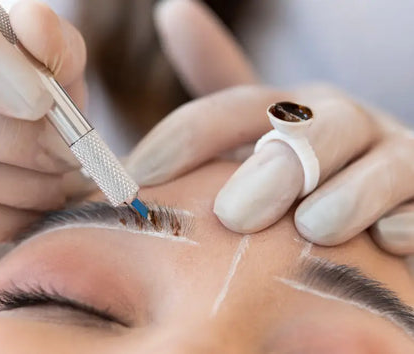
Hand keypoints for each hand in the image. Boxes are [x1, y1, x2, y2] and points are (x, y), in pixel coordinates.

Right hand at [0, 0, 86, 283]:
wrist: (0, 174)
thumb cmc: (21, 109)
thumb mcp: (46, 69)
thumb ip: (49, 43)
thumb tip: (34, 25)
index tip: (41, 100)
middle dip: (14, 134)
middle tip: (66, 151)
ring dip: (24, 182)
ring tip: (57, 178)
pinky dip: (13, 218)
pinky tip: (33, 207)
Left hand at [126, 0, 413, 254]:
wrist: (369, 206)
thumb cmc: (297, 177)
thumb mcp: (256, 132)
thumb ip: (217, 97)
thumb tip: (174, 9)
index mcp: (290, 108)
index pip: (234, 108)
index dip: (187, 138)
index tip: (141, 175)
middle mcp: (341, 122)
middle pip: (307, 131)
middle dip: (273, 169)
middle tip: (233, 216)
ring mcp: (390, 158)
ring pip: (377, 165)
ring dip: (346, 193)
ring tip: (313, 227)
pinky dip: (407, 220)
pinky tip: (388, 241)